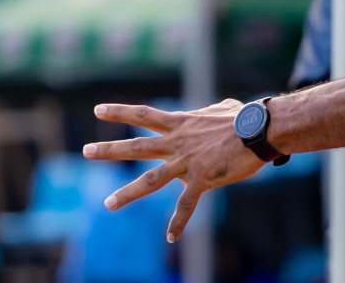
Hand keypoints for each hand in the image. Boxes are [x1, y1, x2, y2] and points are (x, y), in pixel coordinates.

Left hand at [83, 99, 266, 240]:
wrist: (259, 129)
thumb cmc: (245, 117)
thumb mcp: (221, 109)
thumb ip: (208, 114)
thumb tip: (213, 112)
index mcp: (181, 124)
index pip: (145, 115)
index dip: (121, 112)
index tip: (98, 110)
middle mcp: (178, 142)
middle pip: (137, 146)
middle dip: (110, 150)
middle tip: (85, 151)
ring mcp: (187, 162)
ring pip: (151, 179)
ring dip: (128, 192)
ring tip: (108, 204)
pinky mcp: (202, 179)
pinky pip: (187, 204)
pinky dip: (178, 222)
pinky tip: (171, 237)